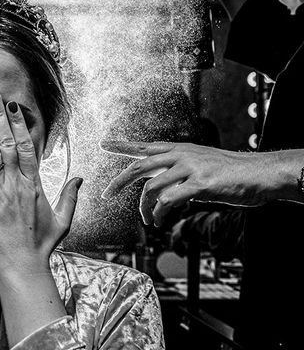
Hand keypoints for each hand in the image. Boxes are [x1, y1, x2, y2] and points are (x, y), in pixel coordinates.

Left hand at [0, 92, 82, 276]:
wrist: (21, 267)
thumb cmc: (40, 246)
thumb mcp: (62, 221)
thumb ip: (70, 197)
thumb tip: (80, 178)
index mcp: (34, 185)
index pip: (27, 147)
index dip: (19, 125)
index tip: (13, 108)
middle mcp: (17, 184)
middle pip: (8, 144)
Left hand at [100, 141, 303, 226]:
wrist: (260, 173)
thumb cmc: (230, 173)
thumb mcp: (199, 164)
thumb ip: (178, 173)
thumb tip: (161, 190)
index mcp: (179, 149)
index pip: (145, 147)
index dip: (123, 145)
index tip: (104, 143)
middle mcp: (181, 155)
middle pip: (140, 167)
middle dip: (119, 182)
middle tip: (105, 195)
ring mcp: (190, 168)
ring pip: (152, 188)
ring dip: (145, 208)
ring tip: (148, 221)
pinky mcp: (200, 184)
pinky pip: (169, 200)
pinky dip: (160, 213)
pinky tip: (159, 221)